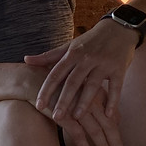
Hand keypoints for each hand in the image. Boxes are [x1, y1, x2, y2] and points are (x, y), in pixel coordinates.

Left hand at [25, 21, 138, 145]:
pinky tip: (108, 116)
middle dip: (63, 100)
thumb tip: (26, 60)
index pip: (56, 74)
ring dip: (84, 102)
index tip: (39, 105)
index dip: (47, 90)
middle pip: (73, 82)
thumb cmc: (90, 41)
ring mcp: (103, 64)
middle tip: (56, 117)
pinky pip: (116, 87)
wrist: (119, 28)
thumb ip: (49, 56)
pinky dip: (112, 101)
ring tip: (76, 117)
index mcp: (72, 54)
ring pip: (92, 85)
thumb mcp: (69, 46)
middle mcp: (87, 59)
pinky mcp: (119, 69)